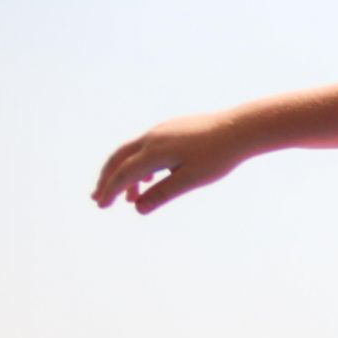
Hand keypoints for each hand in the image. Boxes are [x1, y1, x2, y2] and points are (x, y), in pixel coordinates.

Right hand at [93, 110, 250, 213]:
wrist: (239, 129)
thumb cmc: (218, 156)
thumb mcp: (191, 179)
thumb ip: (164, 193)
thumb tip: (138, 209)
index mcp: (155, 151)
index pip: (124, 173)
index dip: (111, 190)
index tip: (102, 206)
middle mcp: (152, 138)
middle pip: (119, 159)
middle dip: (107, 180)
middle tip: (98, 199)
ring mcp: (160, 131)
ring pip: (132, 153)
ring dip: (125, 174)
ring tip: (128, 198)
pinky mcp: (170, 129)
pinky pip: (146, 148)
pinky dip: (140, 165)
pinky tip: (149, 179)